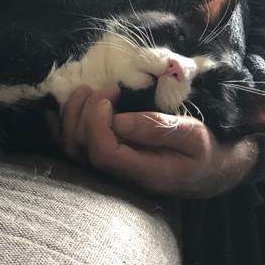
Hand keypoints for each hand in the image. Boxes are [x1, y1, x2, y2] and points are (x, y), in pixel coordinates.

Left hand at [47, 85, 258, 197]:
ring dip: (71, 116)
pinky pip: (74, 151)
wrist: (210, 171)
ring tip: (85, 90)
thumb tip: (119, 121)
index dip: (96, 122)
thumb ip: (157, 129)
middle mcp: (121, 176)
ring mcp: (111, 172)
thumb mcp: (192, 136)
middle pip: (82, 149)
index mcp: (144, 172)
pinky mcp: (107, 163)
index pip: (102, 153)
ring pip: (73, 149)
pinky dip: (60, 130)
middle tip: (103, 88)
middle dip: (84, 112)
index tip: (109, 95)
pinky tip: (54, 112)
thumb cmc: (205, 150)